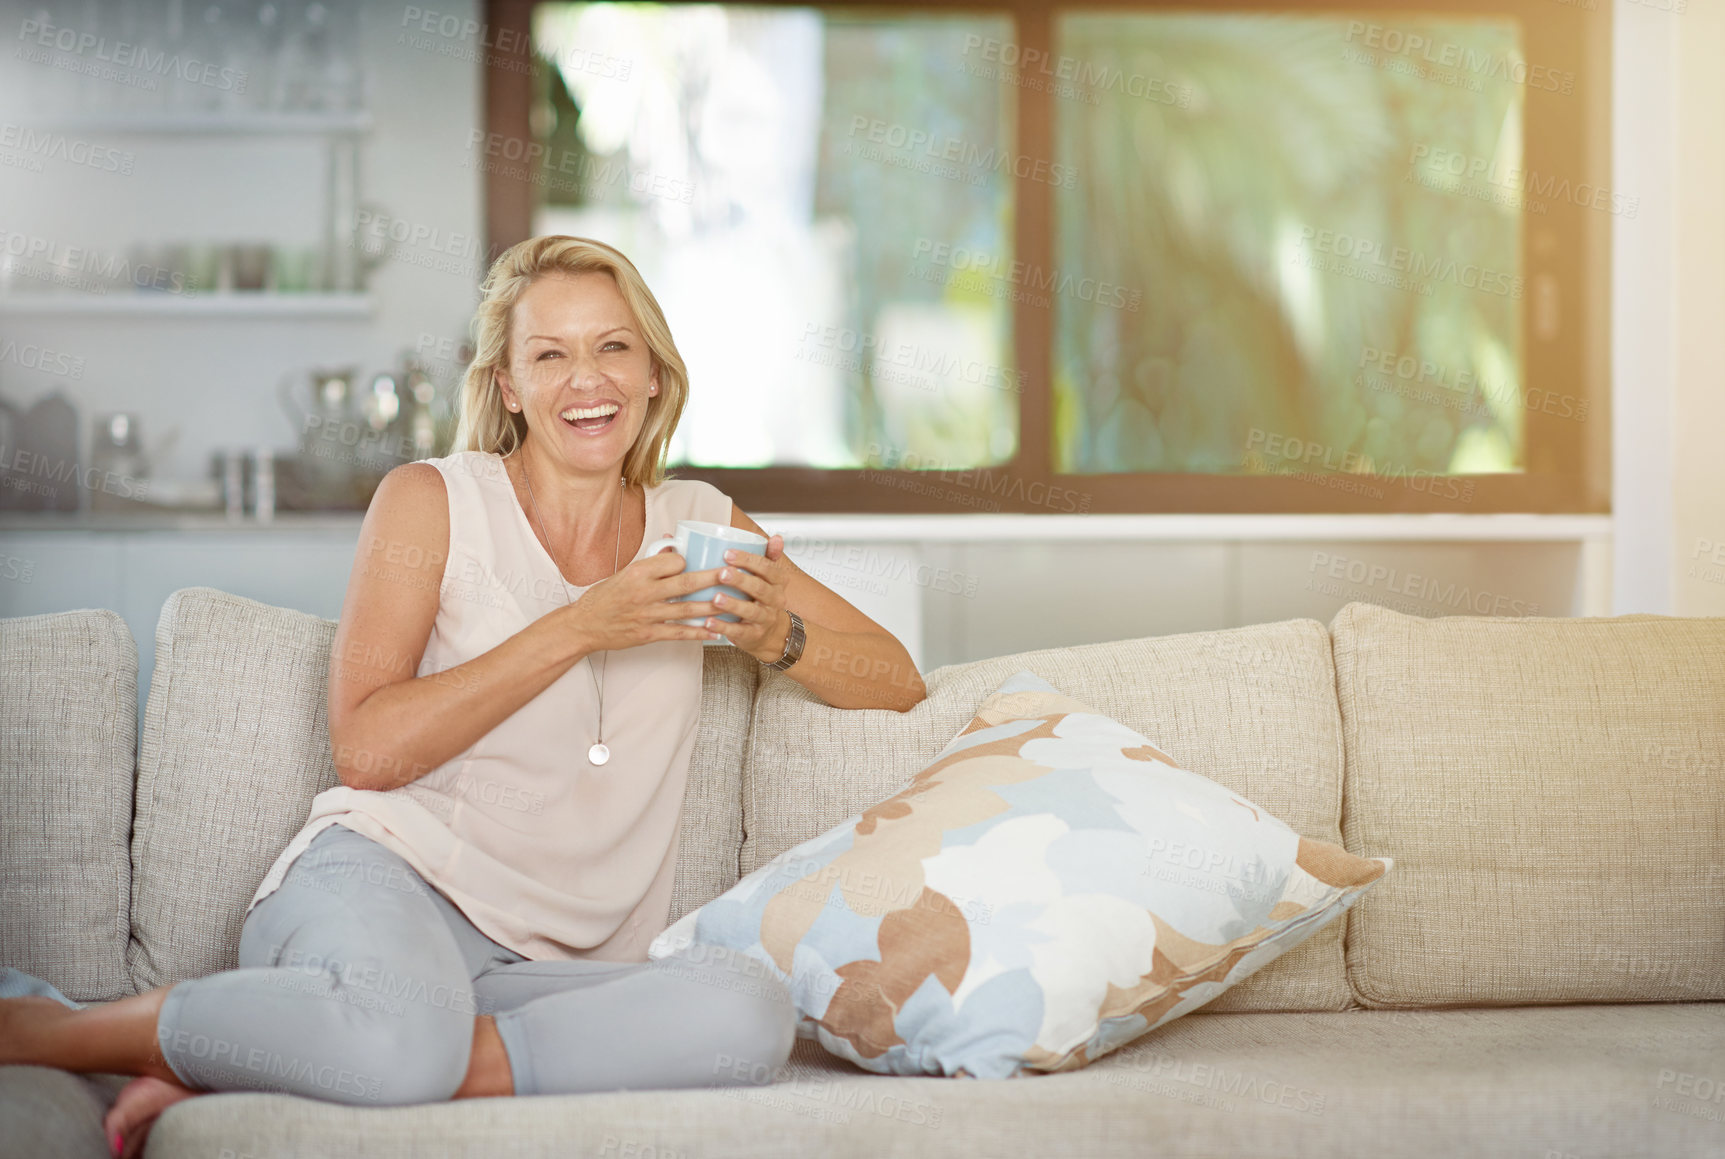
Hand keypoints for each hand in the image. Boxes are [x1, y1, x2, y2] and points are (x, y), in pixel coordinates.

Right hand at [556, 541, 725, 653]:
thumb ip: (651, 562)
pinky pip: (679, 633)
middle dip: (714, 579)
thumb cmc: (604, 596)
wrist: (584, 625)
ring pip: (687, 609)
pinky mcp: (648, 634)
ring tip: (734, 603)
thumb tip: (674, 546)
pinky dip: (699, 632)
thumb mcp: (624, 572)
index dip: (688, 561)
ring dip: (713, 606)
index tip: (695, 563)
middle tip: (734, 575)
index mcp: (638, 572)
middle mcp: (644, 592)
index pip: (673, 562)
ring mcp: (647, 614)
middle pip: (686, 583)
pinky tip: (716, 631)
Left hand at [707, 534, 793, 662]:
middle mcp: (775, 599)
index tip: (728, 553)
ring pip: (751, 610)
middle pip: (760, 588)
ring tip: (715, 598)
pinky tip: (709, 622)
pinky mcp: (753, 635)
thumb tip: (776, 537)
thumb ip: (769, 556)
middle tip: (722, 573)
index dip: (748, 560)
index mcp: (778, 581)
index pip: (767, 567)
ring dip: (732, 604)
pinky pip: (739, 631)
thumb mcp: (769, 577)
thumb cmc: (763, 598)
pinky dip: (723, 627)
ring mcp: (765, 618)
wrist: (772, 633)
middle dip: (741, 580)